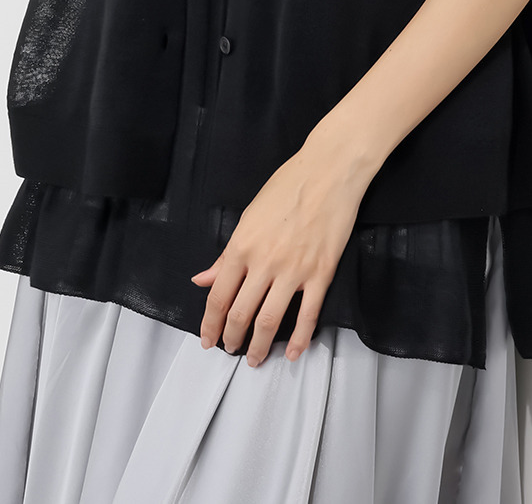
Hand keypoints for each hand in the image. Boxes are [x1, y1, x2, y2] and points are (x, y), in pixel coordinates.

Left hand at [189, 128, 374, 366]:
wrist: (329, 172)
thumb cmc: (287, 186)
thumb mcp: (248, 215)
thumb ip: (227, 253)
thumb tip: (203, 279)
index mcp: (242, 246)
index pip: (219, 296)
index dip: (210, 323)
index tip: (208, 338)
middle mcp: (264, 263)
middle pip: (241, 314)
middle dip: (231, 339)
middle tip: (229, 350)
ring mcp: (294, 271)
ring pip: (269, 321)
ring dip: (259, 346)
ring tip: (254, 359)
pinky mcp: (321, 274)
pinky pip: (307, 315)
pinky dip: (298, 339)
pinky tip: (292, 353)